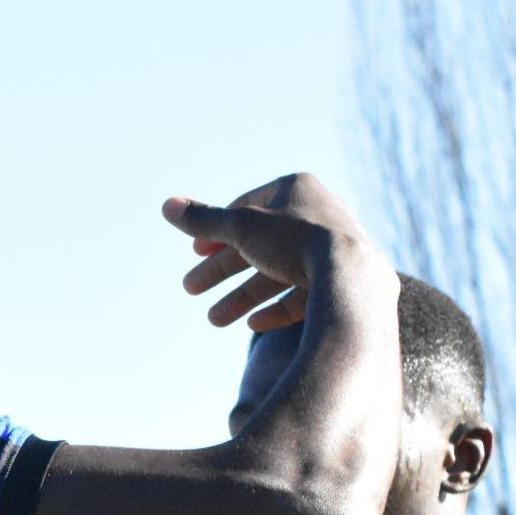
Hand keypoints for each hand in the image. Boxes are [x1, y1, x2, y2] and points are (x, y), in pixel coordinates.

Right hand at [163, 171, 376, 332]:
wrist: (349, 276)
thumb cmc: (293, 241)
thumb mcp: (239, 228)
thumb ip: (203, 220)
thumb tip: (166, 204)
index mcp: (296, 190)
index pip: (247, 207)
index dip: (217, 230)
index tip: (196, 253)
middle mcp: (318, 214)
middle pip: (258, 245)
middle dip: (221, 271)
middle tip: (191, 288)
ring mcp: (332, 249)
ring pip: (278, 274)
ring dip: (242, 297)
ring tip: (214, 321)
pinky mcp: (342, 281)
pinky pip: (304, 295)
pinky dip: (277, 309)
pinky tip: (254, 324)